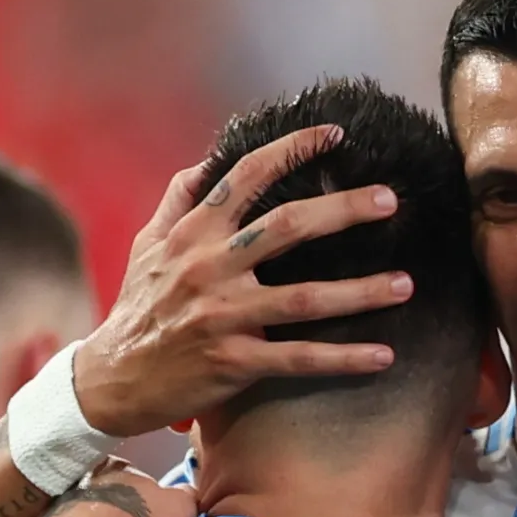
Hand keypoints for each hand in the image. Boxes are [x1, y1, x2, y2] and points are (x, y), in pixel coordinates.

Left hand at [3, 465, 196, 516]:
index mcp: (107, 469)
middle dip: (103, 513)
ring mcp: (41, 514)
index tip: (143, 516)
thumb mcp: (180, 510)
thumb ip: (184, 495)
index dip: (136, 494)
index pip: (124, 471)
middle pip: (91, 496)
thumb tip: (183, 492)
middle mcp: (70, 484)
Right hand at [74, 126, 411, 436]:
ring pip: (305, 298)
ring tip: (406, 284)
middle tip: (390, 200)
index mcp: (194, 233)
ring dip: (361, 292)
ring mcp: (223, 315)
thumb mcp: (147, 246)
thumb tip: (206, 162)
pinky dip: (345, 358)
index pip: (246, 176)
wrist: (110, 381)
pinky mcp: (234, 362)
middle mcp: (210, 267)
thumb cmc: (138, 308)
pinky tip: (384, 355)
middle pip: (288, 227)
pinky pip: (300, 358)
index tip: (335, 135)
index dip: (291, 149)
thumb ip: (178, 201)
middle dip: (344, 210)